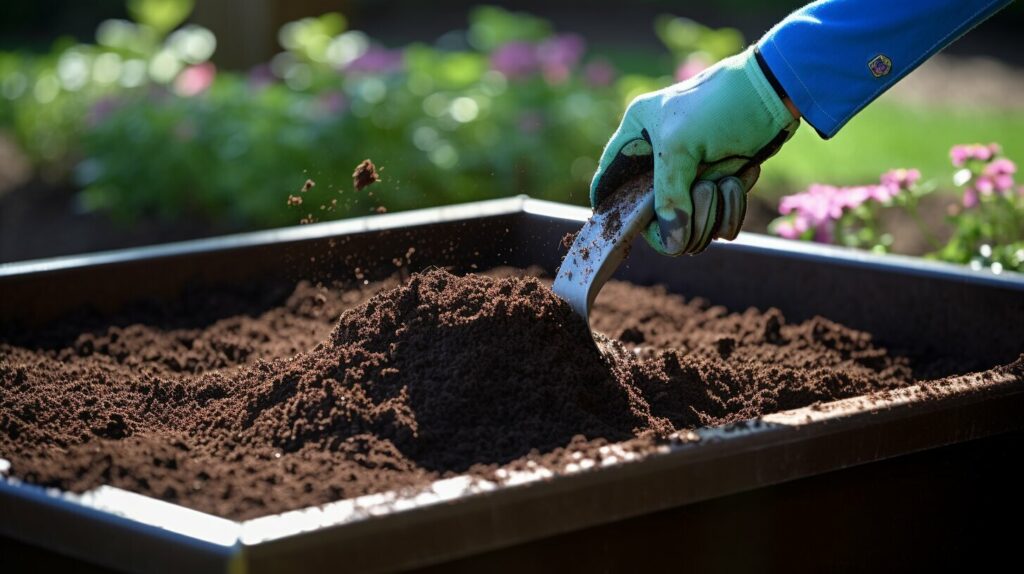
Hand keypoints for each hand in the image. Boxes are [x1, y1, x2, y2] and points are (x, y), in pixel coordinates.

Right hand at [590, 47, 799, 254]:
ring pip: (688, 223)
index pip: (609, 180)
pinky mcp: (717, 183)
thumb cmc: (720, 107)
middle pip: (653, 215)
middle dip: (683, 214)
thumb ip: (668, 198)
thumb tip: (672, 246)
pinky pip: (715, 220)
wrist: (777, 94)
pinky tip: (741, 177)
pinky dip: (732, 206)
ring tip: (728, 179)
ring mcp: (689, 174)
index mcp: (637, 136)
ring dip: (713, 209)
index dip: (612, 208)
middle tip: (704, 192)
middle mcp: (659, 158)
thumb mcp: (680, 148)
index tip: (623, 231)